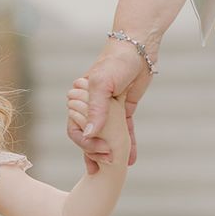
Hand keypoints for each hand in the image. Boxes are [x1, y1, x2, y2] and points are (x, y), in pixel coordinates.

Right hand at [67, 43, 153, 172]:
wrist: (139, 46)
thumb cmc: (116, 61)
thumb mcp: (102, 84)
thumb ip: (95, 110)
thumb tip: (88, 135)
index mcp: (79, 100)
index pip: (75, 129)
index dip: (86, 144)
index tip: (101, 151)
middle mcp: (90, 106)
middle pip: (89, 136)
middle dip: (97, 153)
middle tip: (108, 165)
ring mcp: (107, 109)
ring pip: (106, 136)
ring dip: (110, 152)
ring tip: (115, 169)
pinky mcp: (123, 109)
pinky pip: (124, 130)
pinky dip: (128, 143)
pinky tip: (131, 158)